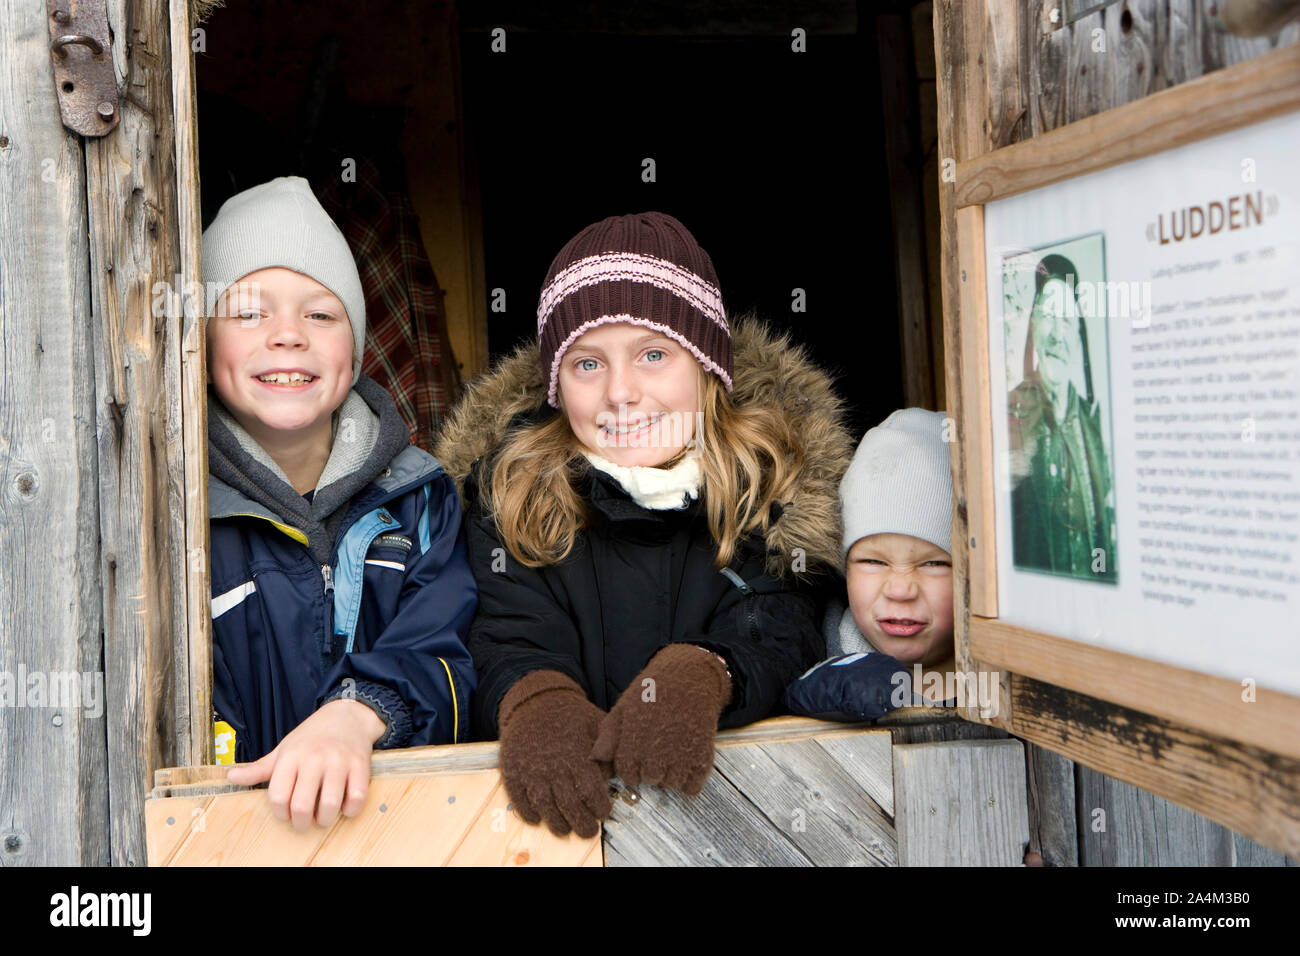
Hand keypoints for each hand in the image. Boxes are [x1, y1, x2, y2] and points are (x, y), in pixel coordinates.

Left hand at [226, 698, 385, 830]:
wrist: (347, 716)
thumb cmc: (311, 737)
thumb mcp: (284, 749)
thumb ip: (259, 768)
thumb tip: (230, 778)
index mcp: (291, 756)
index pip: (278, 797)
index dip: (281, 813)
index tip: (286, 813)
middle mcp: (314, 758)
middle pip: (302, 805)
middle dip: (302, 822)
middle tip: (304, 821)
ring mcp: (339, 762)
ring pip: (330, 805)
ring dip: (325, 819)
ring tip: (323, 817)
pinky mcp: (360, 765)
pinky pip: (356, 798)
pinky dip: (350, 810)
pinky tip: (344, 806)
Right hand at [497, 670, 612, 838]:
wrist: (535, 701)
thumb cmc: (570, 715)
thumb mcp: (596, 722)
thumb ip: (609, 747)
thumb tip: (619, 770)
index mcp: (576, 755)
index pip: (590, 791)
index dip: (599, 807)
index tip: (604, 812)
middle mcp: (553, 766)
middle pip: (569, 805)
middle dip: (581, 823)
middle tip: (589, 831)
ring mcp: (531, 770)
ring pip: (545, 806)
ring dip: (556, 823)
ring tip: (566, 829)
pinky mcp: (513, 771)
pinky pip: (519, 799)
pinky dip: (528, 813)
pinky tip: (538, 818)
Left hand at [591, 643, 730, 794]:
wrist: (690, 674)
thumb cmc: (655, 689)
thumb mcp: (625, 706)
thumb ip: (609, 735)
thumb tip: (594, 757)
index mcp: (635, 741)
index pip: (627, 774)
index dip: (630, 768)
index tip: (637, 758)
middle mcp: (657, 752)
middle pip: (650, 780)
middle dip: (650, 770)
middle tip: (656, 751)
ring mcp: (682, 756)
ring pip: (671, 783)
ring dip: (670, 774)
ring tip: (672, 753)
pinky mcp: (703, 756)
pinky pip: (693, 785)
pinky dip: (690, 780)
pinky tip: (687, 762)